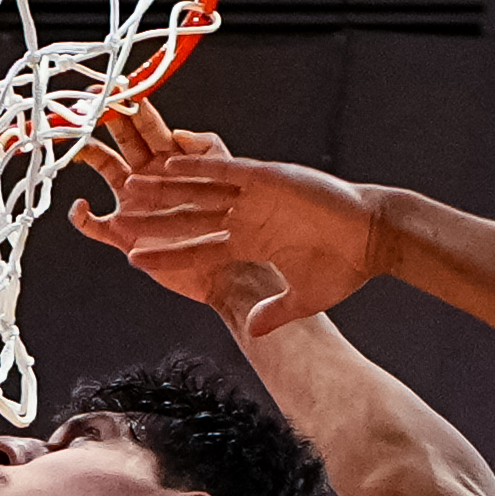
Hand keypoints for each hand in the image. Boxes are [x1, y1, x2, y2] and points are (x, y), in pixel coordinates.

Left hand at [69, 125, 385, 326]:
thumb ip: (274, 312)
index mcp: (251, 242)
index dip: (167, 253)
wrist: (373, 237)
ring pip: (200, 191)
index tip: (134, 259)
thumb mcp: (303, 298)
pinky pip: (226, 170)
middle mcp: (246, 216)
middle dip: (156, 219)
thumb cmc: (345, 266)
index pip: (199, 248)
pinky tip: (169, 164)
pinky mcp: (268, 177)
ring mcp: (255, 195)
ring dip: (166, 188)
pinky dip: (198, 168)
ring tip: (132, 185)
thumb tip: (253, 331)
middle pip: (190, 217)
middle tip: (120, 217)